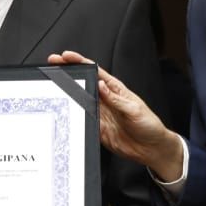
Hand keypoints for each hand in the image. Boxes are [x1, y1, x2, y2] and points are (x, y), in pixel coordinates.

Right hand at [48, 51, 183, 180]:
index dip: (80, 62)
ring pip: (80, 100)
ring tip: (53, 86)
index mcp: (116, 89)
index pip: (95, 72)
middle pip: (83, 84)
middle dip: (68, 74)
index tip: (66, 56)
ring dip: (67, 93)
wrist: (152, 149)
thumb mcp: (134, 110)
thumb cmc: (149, 126)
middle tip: (53, 66)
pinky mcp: (98, 128)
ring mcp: (100, 114)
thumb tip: (100, 86)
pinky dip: (73, 116)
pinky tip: (64, 110)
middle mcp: (106, 100)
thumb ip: (116, 99)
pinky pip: (83, 120)